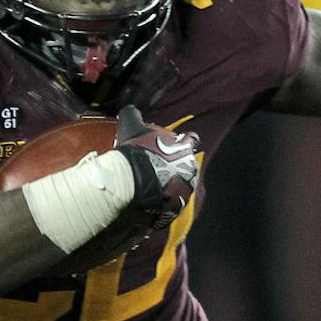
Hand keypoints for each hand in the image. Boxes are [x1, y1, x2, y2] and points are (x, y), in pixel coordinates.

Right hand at [58, 107, 201, 271]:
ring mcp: (185, 191)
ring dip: (167, 185)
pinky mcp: (175, 210)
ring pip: (178, 186)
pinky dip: (160, 202)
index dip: (180, 140)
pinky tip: (146, 200)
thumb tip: (129, 110)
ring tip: (147, 186)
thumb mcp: (132, 127)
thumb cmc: (137, 154)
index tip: (167, 144)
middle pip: (184, 165)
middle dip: (172, 166)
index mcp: (185, 148)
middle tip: (153, 166)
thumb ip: (133, 116)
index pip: (190, 139)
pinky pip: (169, 205)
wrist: (134, 185)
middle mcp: (190, 170)